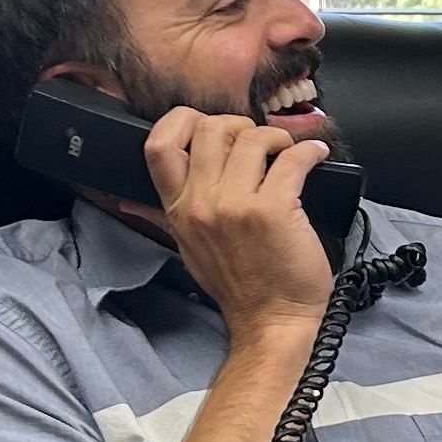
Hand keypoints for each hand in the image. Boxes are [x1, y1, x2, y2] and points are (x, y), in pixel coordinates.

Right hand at [144, 106, 333, 328]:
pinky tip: (315, 159)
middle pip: (209, 129)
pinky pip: (291, 159)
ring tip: (286, 152)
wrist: (271, 320)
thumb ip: (161, 217)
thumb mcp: (187, 248)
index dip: (182, 120)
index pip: (158, 146)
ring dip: (275, 138)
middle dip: (238, 125)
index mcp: (179, 209)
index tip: (208, 124)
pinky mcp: (273, 210)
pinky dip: (309, 152)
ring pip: (251, 138)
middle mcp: (202, 204)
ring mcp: (236, 206)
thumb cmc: (237, 285)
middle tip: (257, 142)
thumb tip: (127, 201)